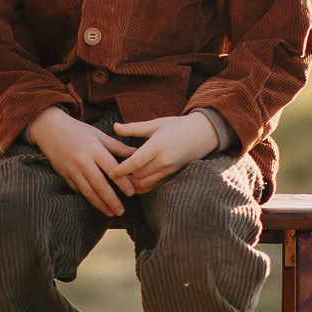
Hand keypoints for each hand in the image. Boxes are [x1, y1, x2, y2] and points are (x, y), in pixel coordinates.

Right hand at [26, 105, 133, 215]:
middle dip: (111, 200)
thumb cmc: (77, 130)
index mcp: (93, 149)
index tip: (131, 192)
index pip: (111, 168)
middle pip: (99, 184)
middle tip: (121, 211)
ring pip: (88, 191)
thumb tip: (136, 154)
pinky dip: (88, 199)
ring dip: (100, 204)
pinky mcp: (64, 176)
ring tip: (111, 212)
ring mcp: (72, 170)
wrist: (49, 129)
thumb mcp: (98, 135)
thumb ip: (117, 147)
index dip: (121, 182)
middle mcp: (82, 161)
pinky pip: (78, 190)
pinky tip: (97, 205)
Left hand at [107, 112, 221, 196]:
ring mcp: (169, 170)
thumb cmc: (177, 126)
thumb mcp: (156, 124)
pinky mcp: (171, 176)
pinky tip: (132, 183)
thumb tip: (115, 126)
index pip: (136, 162)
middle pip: (138, 176)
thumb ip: (134, 128)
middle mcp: (164, 161)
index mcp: (158, 146)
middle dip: (123, 178)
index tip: (109, 172)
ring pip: (145, 184)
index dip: (121, 169)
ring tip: (119, 180)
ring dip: (131, 184)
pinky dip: (141, 187)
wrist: (202, 135)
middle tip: (109, 175)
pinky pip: (153, 186)